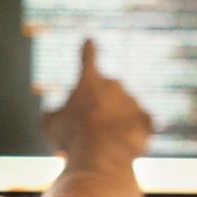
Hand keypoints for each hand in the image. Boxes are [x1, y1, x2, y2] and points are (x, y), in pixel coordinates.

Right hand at [42, 39, 152, 168]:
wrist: (101, 156)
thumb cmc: (71, 138)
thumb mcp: (50, 125)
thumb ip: (51, 114)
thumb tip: (52, 115)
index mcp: (89, 81)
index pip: (88, 58)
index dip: (88, 49)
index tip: (90, 40)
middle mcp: (114, 84)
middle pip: (106, 94)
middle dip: (99, 109)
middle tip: (88, 131)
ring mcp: (132, 101)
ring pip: (123, 111)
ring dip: (116, 124)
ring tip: (104, 145)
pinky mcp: (146, 119)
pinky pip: (141, 124)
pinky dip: (134, 133)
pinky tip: (125, 143)